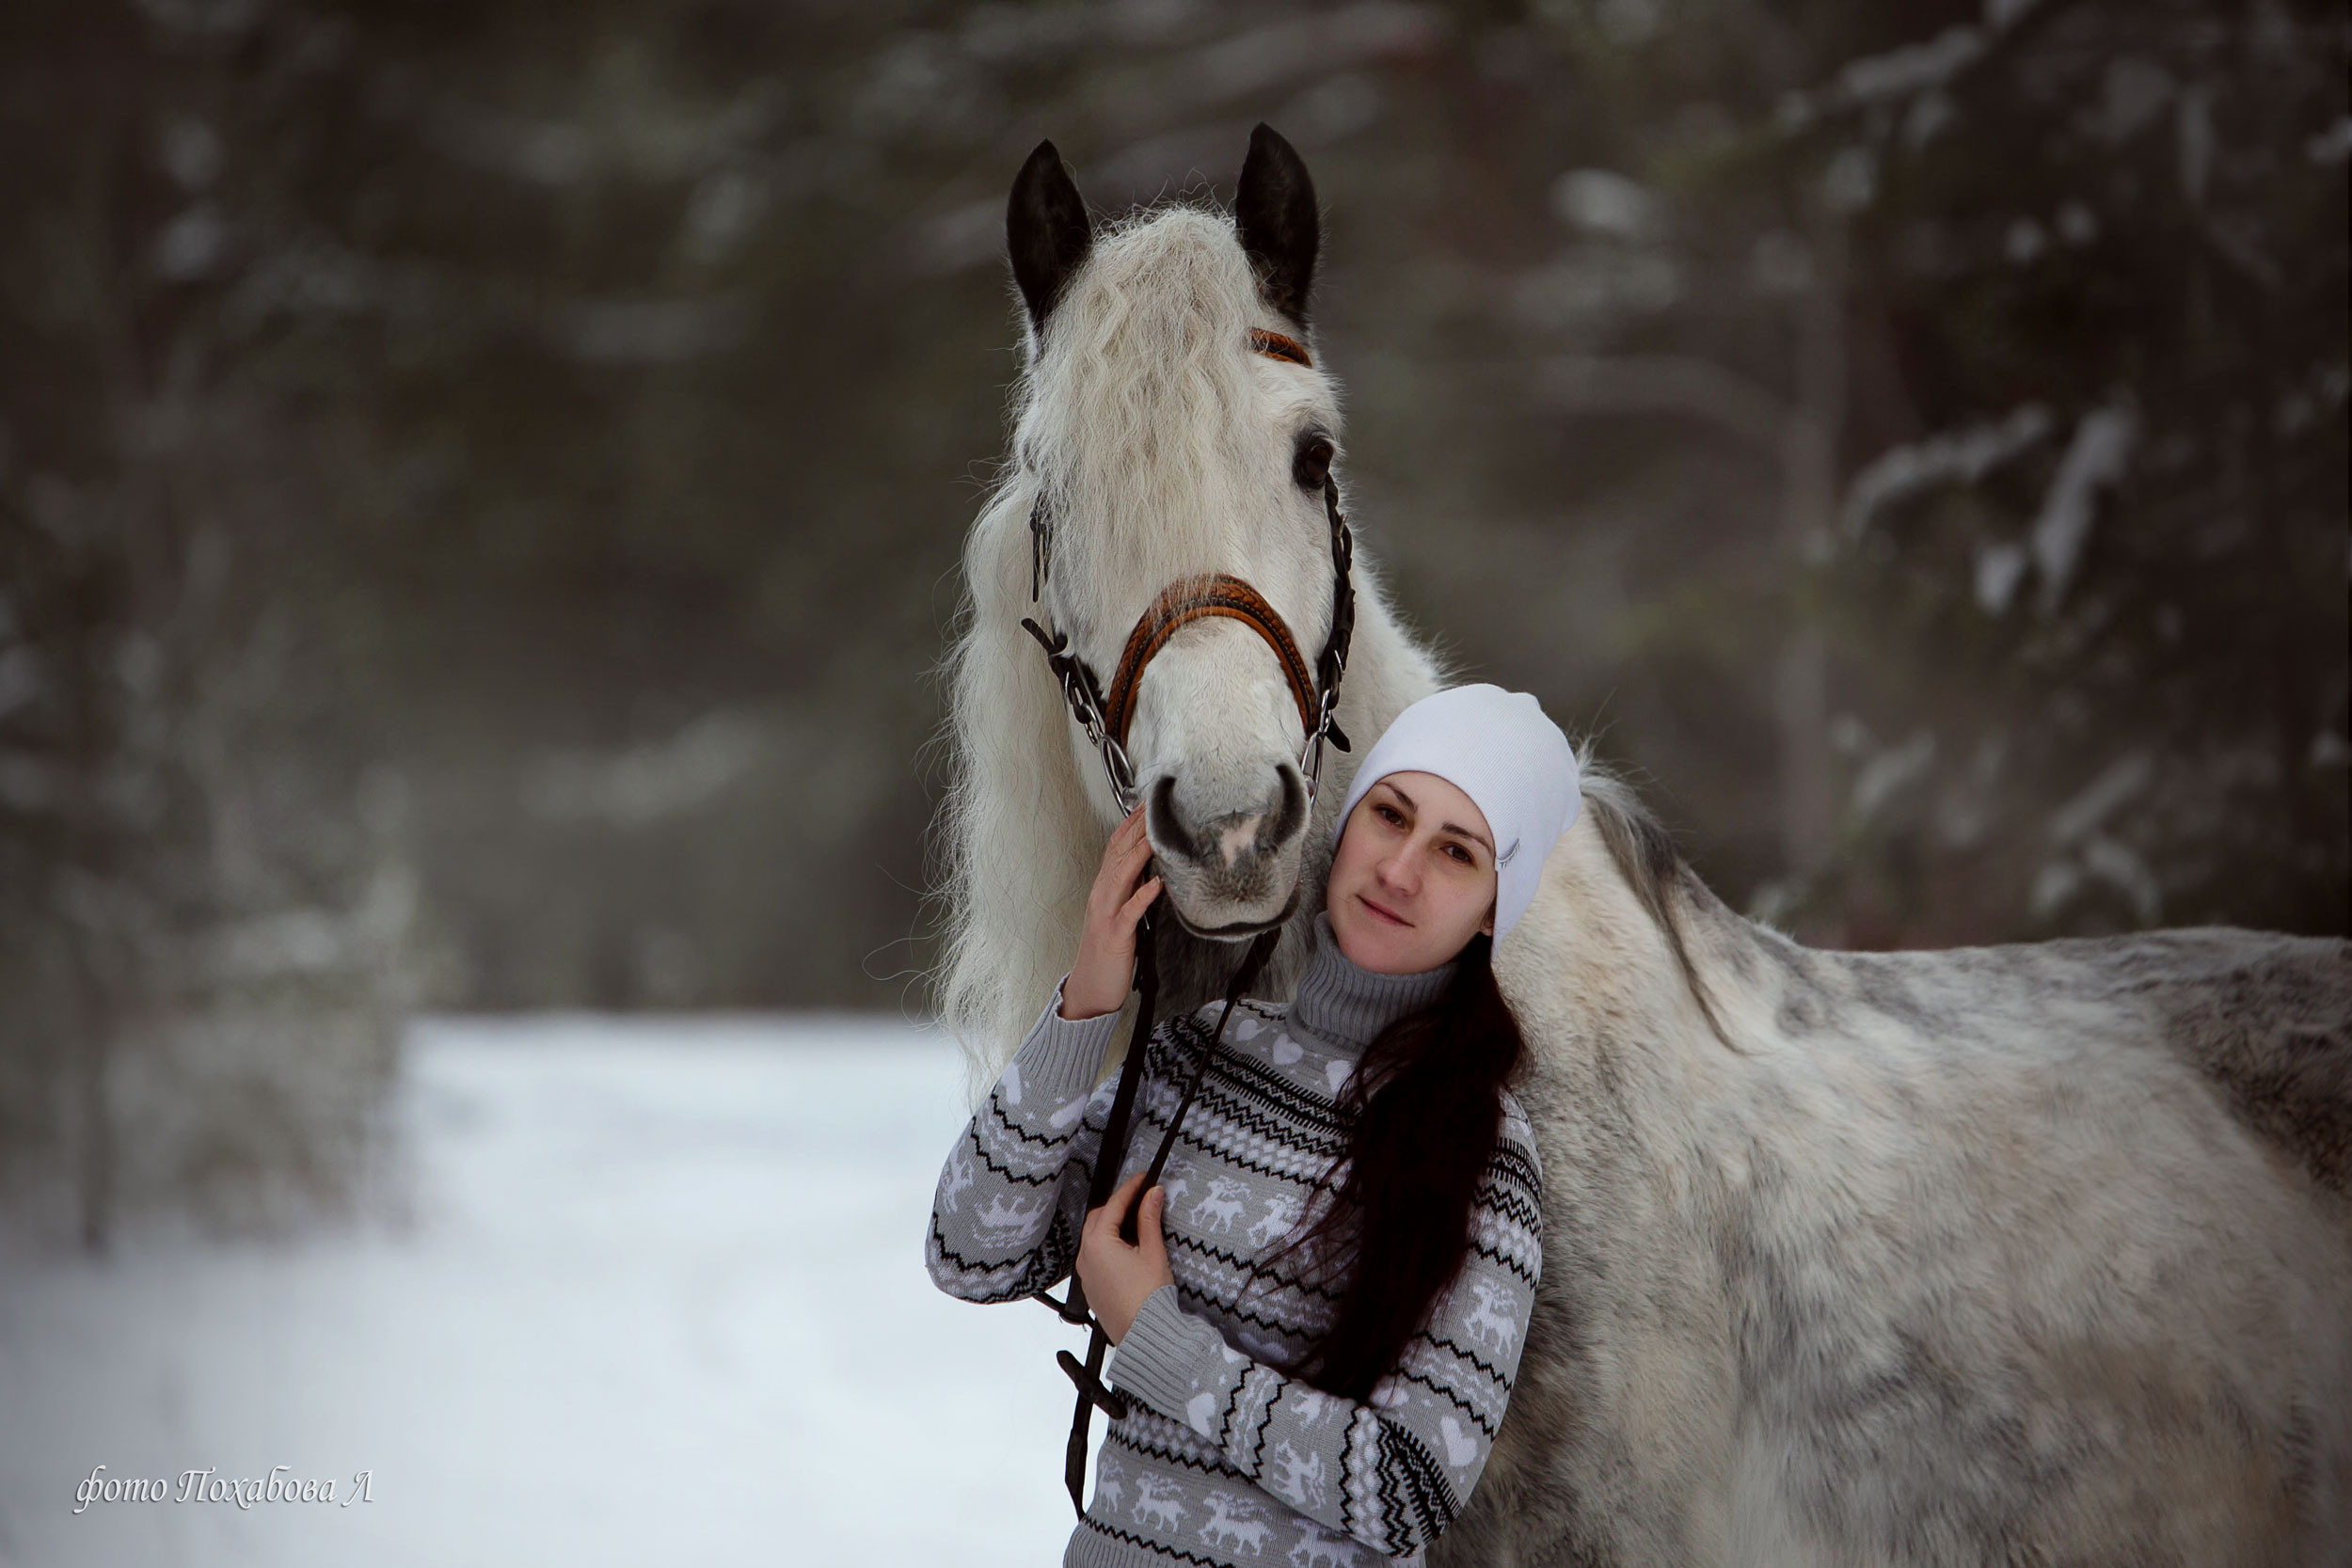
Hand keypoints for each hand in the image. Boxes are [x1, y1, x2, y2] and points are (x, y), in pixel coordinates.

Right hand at [1059, 803, 1161, 1020]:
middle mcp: (1102, 895)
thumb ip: (1130, 890)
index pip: (1116, 847)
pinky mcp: (1115, 936)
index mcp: (1104, 889)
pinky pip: (1129, 911)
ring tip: (1157, 831)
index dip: (1132, 823)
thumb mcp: (1119, 914)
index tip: (1149, 803)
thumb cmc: (1107, 954)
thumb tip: (1151, 868)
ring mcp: (1106, 914)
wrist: (1090, 990)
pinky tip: (1157, 883)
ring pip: (1121, 875)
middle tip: (1155, 803)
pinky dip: (1142, 895)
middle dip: (1136, 827)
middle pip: (1118, 853)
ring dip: (1139, 851)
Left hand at [1076, 1172, 1173, 1343]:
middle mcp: (1086, 1256)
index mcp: (1099, 1243)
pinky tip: (1128, 1247)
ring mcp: (1087, 1273)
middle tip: (1141, 1198)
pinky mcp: (1092, 1287)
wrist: (1144, 1336)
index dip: (1131, 1189)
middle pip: (1099, 1218)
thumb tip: (1152, 1195)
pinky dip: (1109, 1244)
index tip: (1144, 1179)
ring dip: (1112, 1225)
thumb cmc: (1148, 1298)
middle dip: (1118, 1205)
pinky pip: (1095, 1256)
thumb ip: (1150, 1219)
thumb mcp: (1153, 1252)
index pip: (1114, 1205)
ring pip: (1095, 1237)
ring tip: (1137, 1221)